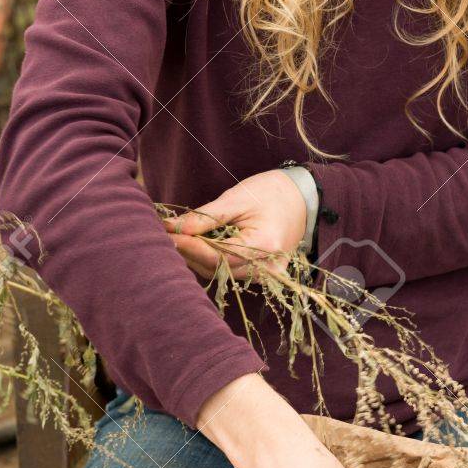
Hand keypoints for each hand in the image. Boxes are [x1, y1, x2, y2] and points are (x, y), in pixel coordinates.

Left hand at [166, 170, 306, 281]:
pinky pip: (231, 272)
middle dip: (189, 252)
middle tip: (167, 235)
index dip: (188, 246)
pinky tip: (200, 245)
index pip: (217, 256)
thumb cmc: (271, 192)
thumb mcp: (236, 198)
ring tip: (181, 238)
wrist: (302, 198)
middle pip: (217, 268)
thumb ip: (205, 217)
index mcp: (265, 245)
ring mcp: (268, 275)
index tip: (165, 234)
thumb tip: (172, 228)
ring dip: (199, 258)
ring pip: (221, 273)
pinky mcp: (264, 275)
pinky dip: (213, 260)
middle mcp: (268, 267)